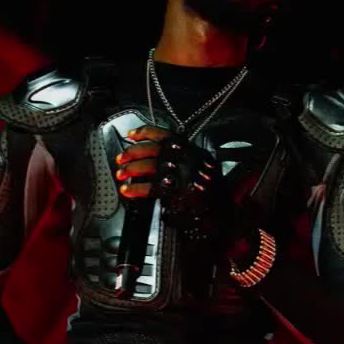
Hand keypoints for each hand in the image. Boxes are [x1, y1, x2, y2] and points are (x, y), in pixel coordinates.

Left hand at [114, 125, 226, 241]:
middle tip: (121, 158)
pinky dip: (136, 188)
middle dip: (132, 152)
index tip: (132, 134)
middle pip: (153, 148)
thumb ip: (181, 160)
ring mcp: (182, 174)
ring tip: (121, 174)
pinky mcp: (177, 192)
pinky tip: (127, 190)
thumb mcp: (200, 168)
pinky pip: (150, 187)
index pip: (165, 135)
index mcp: (191, 151)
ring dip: (131, 169)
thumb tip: (157, 159)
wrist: (223, 212)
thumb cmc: (211, 192)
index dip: (145, 132)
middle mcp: (186, 159)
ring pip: (149, 165)